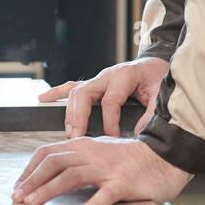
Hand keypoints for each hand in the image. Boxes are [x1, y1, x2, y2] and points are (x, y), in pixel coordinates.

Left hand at [12, 136, 193, 204]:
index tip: (18, 186)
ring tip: (34, 204)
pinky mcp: (124, 183)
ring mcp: (107, 167)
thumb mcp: (100, 153)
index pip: (48, 153)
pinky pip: (105, 195)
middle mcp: (91, 153)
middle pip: (53, 162)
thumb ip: (79, 160)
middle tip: (18, 198)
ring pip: (71, 176)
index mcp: (83, 145)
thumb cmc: (131, 159)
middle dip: (32, 180)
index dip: (29, 169)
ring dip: (49, 190)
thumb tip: (53, 173)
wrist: (165, 157)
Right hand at [38, 57, 169, 137]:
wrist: (156, 65)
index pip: (110, 101)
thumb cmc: (159, 80)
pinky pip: (71, 87)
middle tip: (79, 138)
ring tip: (69, 134)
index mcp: (125, 75)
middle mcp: (107, 75)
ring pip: (76, 92)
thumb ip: (152, 113)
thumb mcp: (162, 95)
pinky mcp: (94, 83)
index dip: (110, 122)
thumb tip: (137, 134)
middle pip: (85, 94)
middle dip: (80, 118)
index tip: (112, 139)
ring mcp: (98, 78)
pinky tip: (42, 99)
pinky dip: (56, 93)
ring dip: (70, 114)